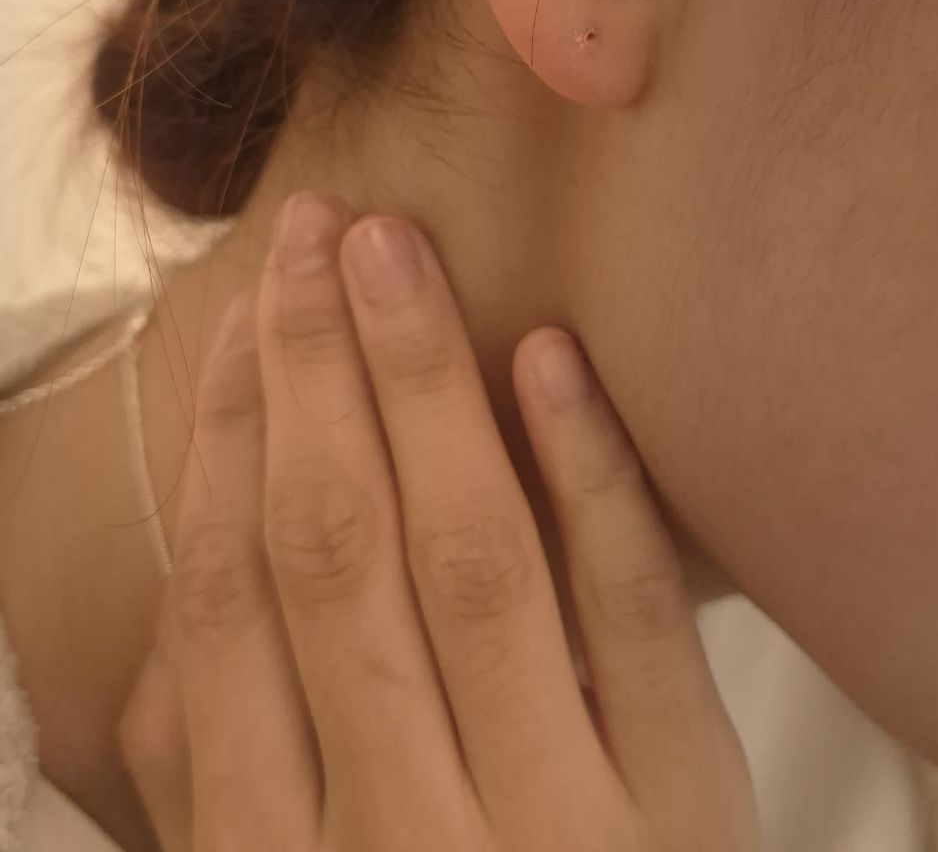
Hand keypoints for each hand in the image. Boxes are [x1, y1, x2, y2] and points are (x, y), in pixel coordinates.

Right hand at [119, 192, 757, 851]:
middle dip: (314, 374)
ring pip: (468, 560)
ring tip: (396, 253)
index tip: (249, 312)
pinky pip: (632, 625)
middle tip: (322, 228)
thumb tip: (168, 619)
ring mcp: (551, 828)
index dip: (229, 438)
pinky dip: (589, 480)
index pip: (230, 604)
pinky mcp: (687, 817)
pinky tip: (549, 357)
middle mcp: (395, 836)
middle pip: (334, 554)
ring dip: (422, 386)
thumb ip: (216, 786)